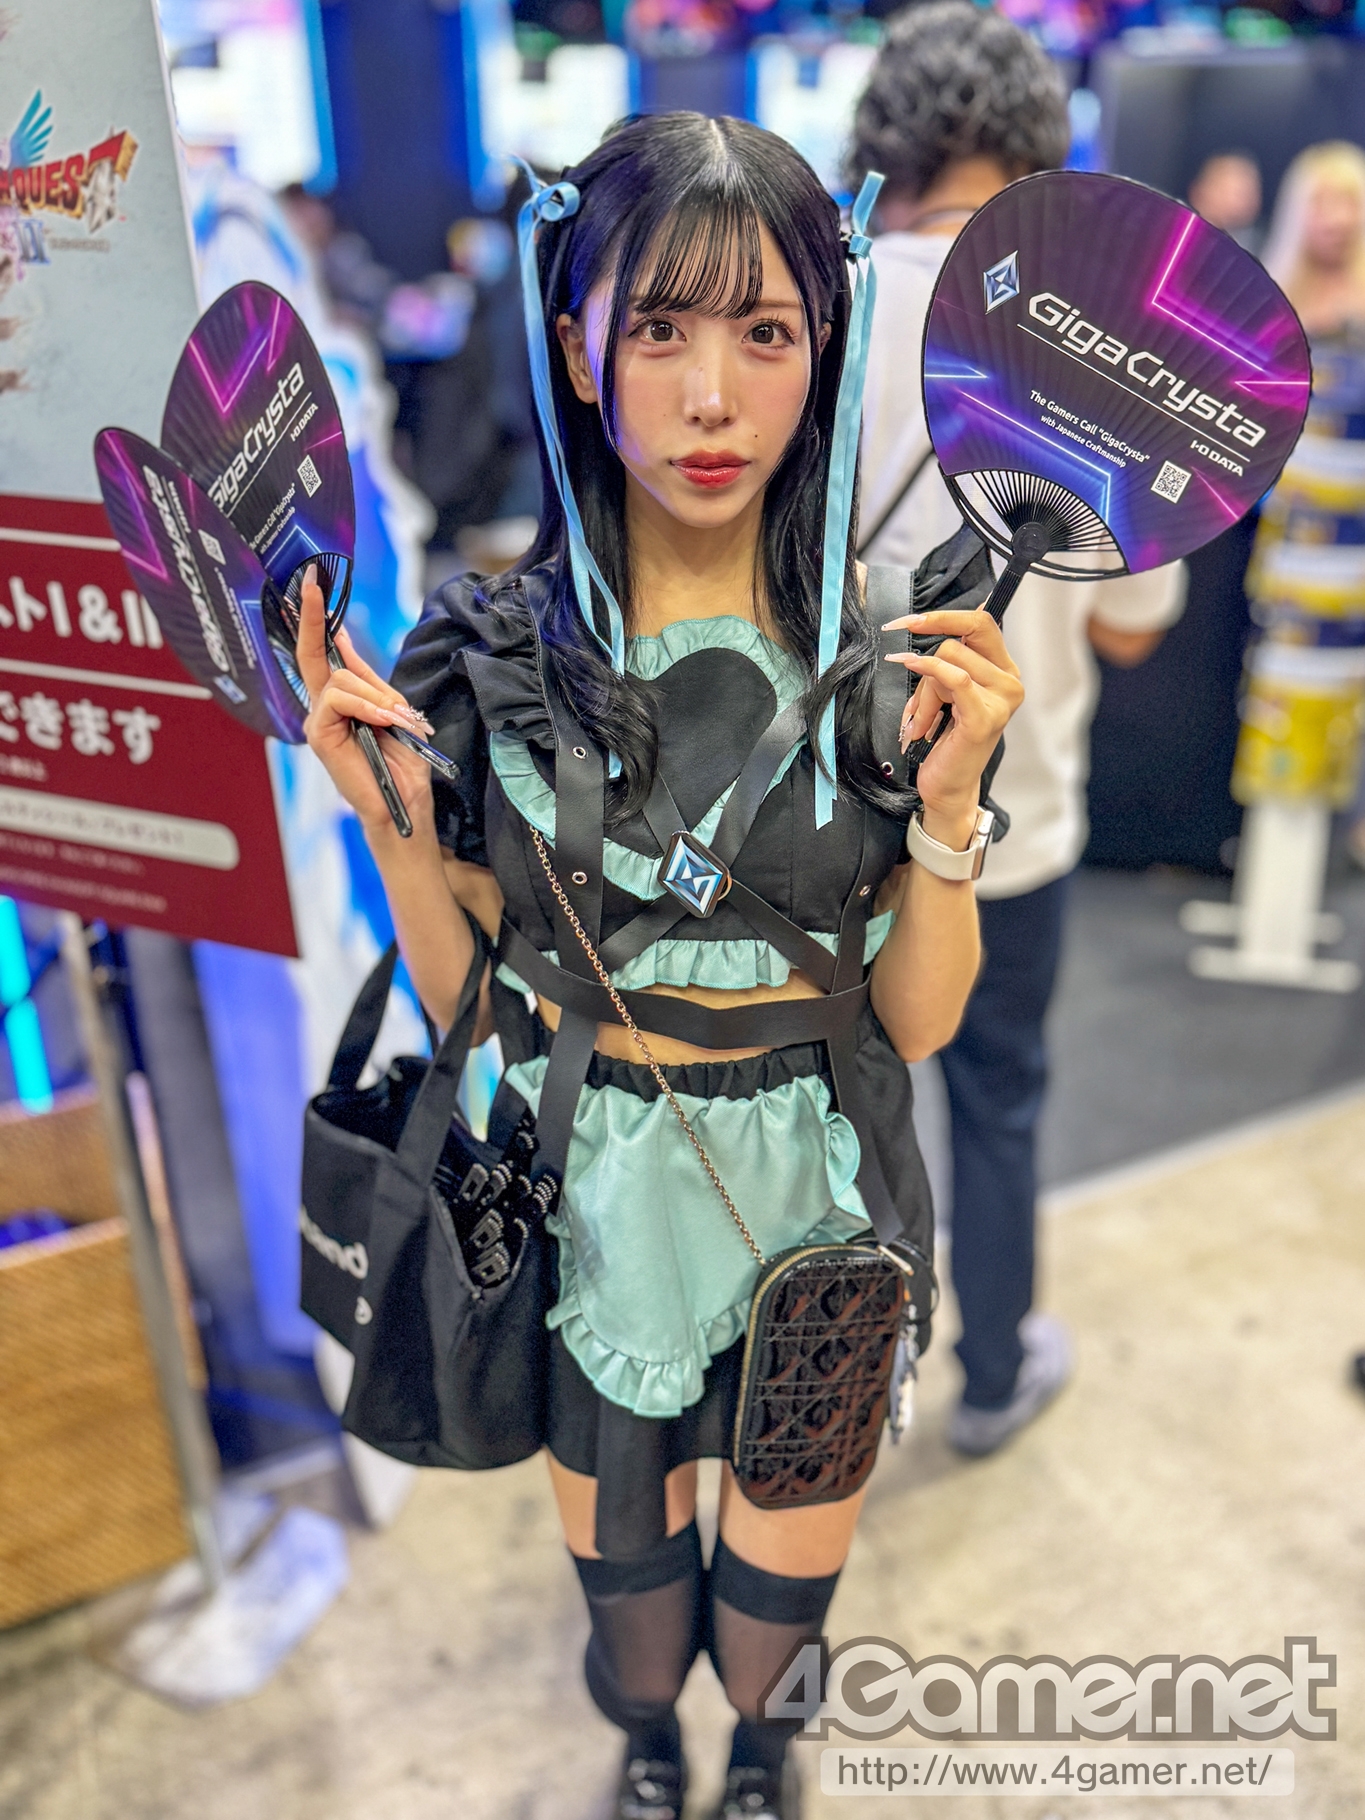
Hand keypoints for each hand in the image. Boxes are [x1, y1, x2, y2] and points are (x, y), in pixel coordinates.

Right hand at [297, 566, 435, 835]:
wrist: (404, 804)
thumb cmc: (402, 765)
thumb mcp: (393, 712)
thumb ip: (369, 682)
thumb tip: (342, 643)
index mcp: (343, 700)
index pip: (324, 654)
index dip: (317, 620)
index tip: (314, 586)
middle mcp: (324, 708)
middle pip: (312, 655)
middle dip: (312, 617)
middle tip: (310, 582)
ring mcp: (319, 722)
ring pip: (339, 682)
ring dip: (374, 696)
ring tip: (397, 719)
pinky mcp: (319, 735)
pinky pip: (339, 702)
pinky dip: (366, 707)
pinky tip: (384, 721)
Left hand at [883, 606, 1022, 843]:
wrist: (948, 785)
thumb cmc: (944, 738)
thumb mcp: (946, 691)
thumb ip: (948, 660)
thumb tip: (930, 624)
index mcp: (1004, 670)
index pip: (981, 623)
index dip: (943, 617)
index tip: (906, 621)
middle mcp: (1010, 682)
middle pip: (959, 641)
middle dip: (927, 661)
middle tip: (910, 682)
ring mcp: (1002, 700)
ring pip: (949, 660)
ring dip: (923, 689)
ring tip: (922, 719)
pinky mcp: (985, 717)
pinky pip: (954, 678)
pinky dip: (929, 673)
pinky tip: (912, 675)